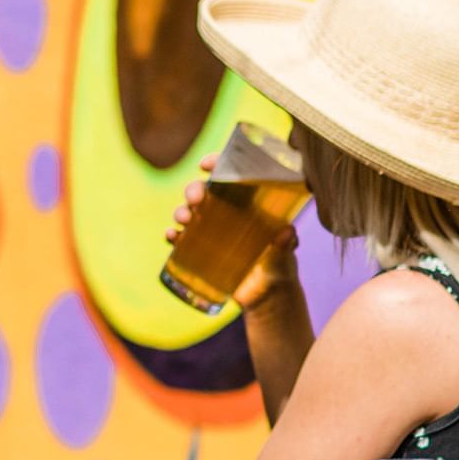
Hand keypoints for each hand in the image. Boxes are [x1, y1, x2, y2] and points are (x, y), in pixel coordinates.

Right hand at [165, 154, 305, 312]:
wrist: (268, 295)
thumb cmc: (280, 265)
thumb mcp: (285, 251)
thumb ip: (286, 242)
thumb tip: (287, 232)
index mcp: (246, 204)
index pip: (228, 177)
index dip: (216, 165)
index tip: (206, 164)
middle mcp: (224, 213)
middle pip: (203, 192)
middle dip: (194, 190)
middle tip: (195, 198)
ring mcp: (210, 232)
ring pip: (188, 213)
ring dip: (181, 211)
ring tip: (184, 218)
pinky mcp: (200, 252)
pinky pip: (181, 240)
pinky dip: (173, 235)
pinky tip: (171, 235)